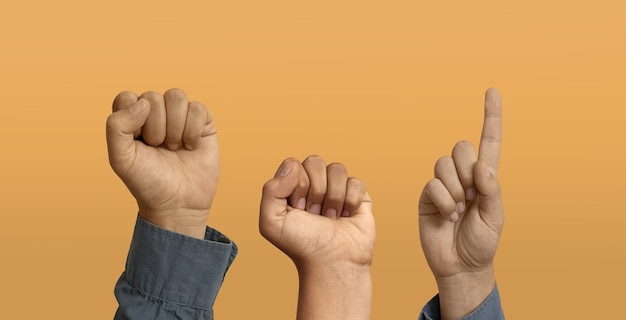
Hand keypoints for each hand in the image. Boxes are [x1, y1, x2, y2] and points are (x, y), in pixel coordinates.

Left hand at [106, 89, 218, 238]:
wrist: (178, 204)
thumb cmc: (148, 182)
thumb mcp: (121, 159)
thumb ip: (116, 127)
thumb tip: (143, 103)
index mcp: (131, 119)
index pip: (127, 98)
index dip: (133, 119)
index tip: (139, 142)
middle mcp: (155, 114)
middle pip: (153, 97)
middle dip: (156, 128)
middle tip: (159, 149)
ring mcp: (180, 116)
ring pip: (176, 96)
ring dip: (176, 127)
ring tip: (175, 147)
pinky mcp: (202, 122)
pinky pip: (198, 108)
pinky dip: (193, 130)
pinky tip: (191, 146)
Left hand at [259, 156, 373, 319]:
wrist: (332, 262)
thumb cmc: (301, 244)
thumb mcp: (272, 221)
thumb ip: (271, 190)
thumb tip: (294, 165)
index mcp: (291, 186)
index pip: (294, 164)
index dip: (297, 185)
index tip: (298, 209)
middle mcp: (313, 184)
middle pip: (315, 161)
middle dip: (315, 190)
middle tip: (314, 214)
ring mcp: (336, 188)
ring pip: (337, 168)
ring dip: (333, 197)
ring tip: (330, 218)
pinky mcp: (358, 195)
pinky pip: (355, 181)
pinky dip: (350, 201)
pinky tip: (346, 216)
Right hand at [418, 88, 503, 318]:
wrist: (460, 265)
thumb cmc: (482, 243)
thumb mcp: (495, 218)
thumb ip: (492, 190)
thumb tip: (481, 165)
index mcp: (485, 178)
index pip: (489, 141)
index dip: (491, 116)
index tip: (492, 91)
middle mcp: (463, 176)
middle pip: (461, 147)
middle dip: (466, 169)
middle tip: (471, 195)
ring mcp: (443, 185)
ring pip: (443, 164)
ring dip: (454, 189)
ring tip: (458, 211)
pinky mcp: (426, 196)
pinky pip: (432, 184)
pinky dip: (443, 200)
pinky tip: (447, 215)